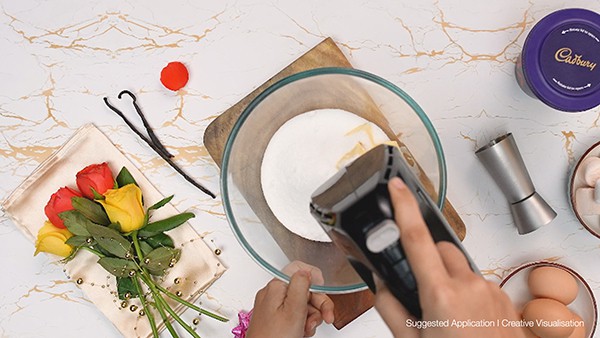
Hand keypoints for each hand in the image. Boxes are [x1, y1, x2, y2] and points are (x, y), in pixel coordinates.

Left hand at [246, 270, 334, 337]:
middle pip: (303, 289)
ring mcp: (273, 307)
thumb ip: (301, 285)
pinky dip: (303, 323)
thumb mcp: (293, 310)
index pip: (298, 269)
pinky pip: (295, 315)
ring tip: (308, 328)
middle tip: (326, 317)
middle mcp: (273, 295)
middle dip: (318, 303)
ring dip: (311, 316)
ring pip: (302, 303)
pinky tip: (302, 332)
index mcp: (276, 287)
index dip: (314, 279)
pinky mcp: (275, 319)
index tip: (322, 291)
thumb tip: (307, 271)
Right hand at [374, 177, 525, 337]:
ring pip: (460, 267)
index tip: (396, 187)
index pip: (416, 239)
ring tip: (445, 313)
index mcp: (440, 294)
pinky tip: (464, 318)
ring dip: (448, 278)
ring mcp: (490, 290)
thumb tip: (379, 284)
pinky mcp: (503, 298)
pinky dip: (466, 292)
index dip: (404, 207)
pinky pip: (477, 282)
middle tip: (421, 287)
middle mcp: (468, 285)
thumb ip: (390, 308)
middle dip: (427, 258)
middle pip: (441, 249)